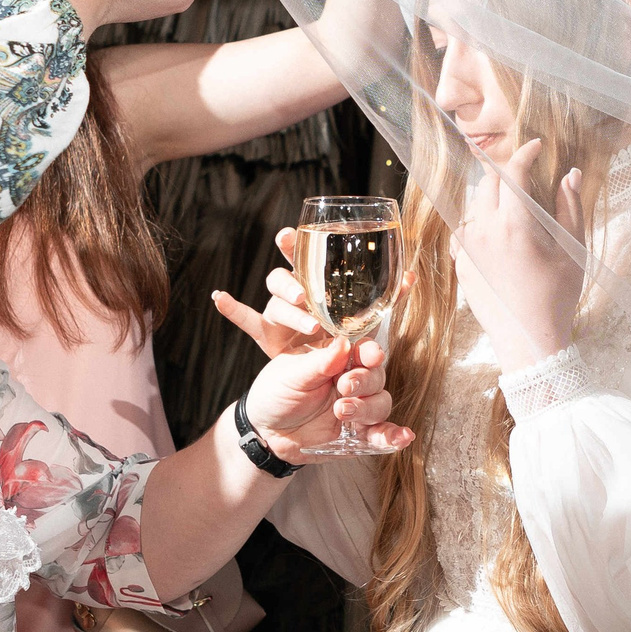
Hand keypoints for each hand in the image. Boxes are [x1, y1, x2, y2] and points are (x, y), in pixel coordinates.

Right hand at [212, 226, 410, 360]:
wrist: (320, 397)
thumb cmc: (345, 353)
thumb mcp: (369, 328)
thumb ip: (388, 302)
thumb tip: (410, 275)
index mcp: (321, 292)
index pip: (308, 263)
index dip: (296, 246)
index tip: (289, 233)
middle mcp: (298, 300)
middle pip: (285, 278)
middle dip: (290, 280)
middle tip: (303, 292)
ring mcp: (281, 319)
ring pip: (275, 304)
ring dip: (288, 310)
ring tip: (308, 324)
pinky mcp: (268, 338)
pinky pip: (249, 321)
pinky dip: (233, 310)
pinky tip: (220, 297)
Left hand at [242, 336, 411, 457]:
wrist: (265, 432)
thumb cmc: (275, 394)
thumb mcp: (291, 374)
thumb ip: (319, 362)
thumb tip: (343, 343)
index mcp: (338, 360)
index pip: (364, 350)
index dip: (372, 352)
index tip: (369, 356)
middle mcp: (352, 382)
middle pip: (377, 376)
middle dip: (365, 381)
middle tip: (344, 387)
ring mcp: (358, 408)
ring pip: (381, 403)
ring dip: (368, 407)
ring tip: (341, 412)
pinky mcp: (359, 435)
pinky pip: (382, 434)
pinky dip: (394, 436)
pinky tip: (403, 437)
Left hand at [452, 138, 583, 372]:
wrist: (529, 340)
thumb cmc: (557, 297)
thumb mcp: (573, 251)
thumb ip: (570, 207)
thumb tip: (571, 174)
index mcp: (515, 223)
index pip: (513, 171)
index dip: (526, 152)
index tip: (537, 147)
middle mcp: (485, 230)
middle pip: (488, 182)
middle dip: (508, 172)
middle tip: (527, 175)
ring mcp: (468, 248)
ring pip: (474, 204)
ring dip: (492, 196)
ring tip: (513, 205)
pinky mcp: (461, 264)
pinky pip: (464, 229)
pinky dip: (479, 220)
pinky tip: (496, 231)